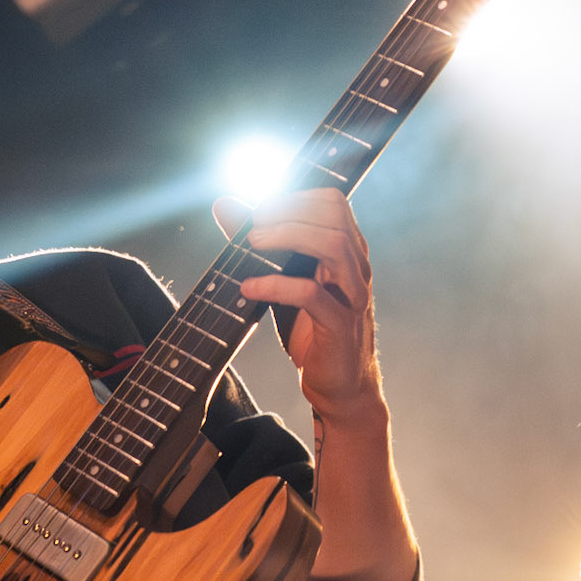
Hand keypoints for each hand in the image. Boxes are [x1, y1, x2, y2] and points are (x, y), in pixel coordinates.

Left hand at [213, 189, 383, 425]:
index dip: (295, 196)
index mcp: (346, 249)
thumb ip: (257, 240)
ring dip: (289, 237)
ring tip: (252, 244)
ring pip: (334, 246)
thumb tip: (225, 203)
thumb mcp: (279, 277)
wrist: (338, 384)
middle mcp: (355, 266)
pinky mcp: (340, 325)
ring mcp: (352, 294)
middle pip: (335, 215)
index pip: (333, 201)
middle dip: (289, 211)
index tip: (259, 207)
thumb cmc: (309, 327)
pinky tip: (249, 288)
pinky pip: (312, 295)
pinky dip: (276, 285)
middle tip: (253, 224)